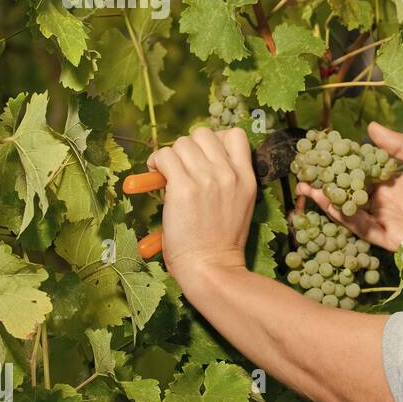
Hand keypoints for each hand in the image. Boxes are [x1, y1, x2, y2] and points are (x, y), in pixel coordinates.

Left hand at [147, 126, 257, 287]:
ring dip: (170, 156)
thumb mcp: (241, 205)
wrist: (212, 267)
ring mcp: (207, 179)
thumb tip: (202, 159)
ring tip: (165, 172)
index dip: (214, 140)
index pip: (234, 134)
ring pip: (182, 143)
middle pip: (203, 134)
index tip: (203, 156)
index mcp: (247, 177)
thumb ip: (229, 180)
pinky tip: (155, 176)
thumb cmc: (221, 243)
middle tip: (180, 166)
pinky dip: (156, 163)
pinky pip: (164, 156)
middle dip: (188, 147)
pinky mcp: (183, 188)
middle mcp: (229, 174)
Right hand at [297, 121, 402, 255]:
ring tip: (308, 191)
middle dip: (325, 186)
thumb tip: (370, 127)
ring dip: (330, 204)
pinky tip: (334, 209)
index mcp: (392, 180)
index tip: (316, 154)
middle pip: (349, 194)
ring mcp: (388, 220)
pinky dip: (349, 221)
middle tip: (300, 175)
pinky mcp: (394, 239)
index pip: (358, 171)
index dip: (337, 164)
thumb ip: (401, 147)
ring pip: (352, 213)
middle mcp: (386, 201)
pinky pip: (366, 231)